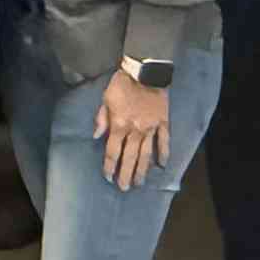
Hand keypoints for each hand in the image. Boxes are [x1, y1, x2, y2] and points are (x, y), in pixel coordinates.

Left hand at [96, 73, 171, 189]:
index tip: (108, 177)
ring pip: (146, 154)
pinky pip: (164, 141)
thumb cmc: (122, 84)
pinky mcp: (163, 123)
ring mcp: (151, 128)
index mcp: (119, 125)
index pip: (113, 151)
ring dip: (142, 170)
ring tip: (139, 183)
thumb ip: (101, 119)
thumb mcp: (105, 99)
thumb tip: (95, 136)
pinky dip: (164, 153)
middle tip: (124, 188)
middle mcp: (135, 131)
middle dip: (126, 174)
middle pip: (130, 157)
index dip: (110, 166)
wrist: (145, 72)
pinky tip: (162, 165)